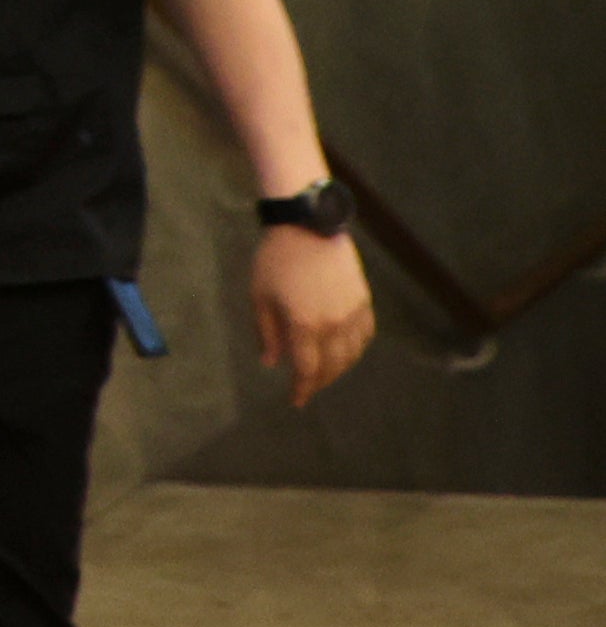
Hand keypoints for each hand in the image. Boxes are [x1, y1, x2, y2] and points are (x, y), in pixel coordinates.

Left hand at [254, 226, 373, 404]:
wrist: (307, 225)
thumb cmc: (275, 259)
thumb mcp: (260, 297)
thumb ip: (267, 333)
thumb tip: (271, 362)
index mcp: (305, 325)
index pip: (307, 370)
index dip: (303, 389)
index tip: (296, 401)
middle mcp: (334, 324)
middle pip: (332, 366)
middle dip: (319, 382)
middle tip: (307, 388)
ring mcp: (353, 312)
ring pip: (353, 354)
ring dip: (339, 368)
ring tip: (324, 372)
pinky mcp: (364, 299)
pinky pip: (366, 334)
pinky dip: (357, 348)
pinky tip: (346, 351)